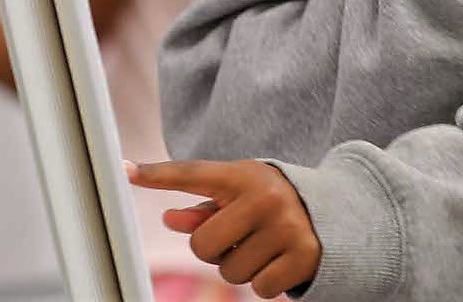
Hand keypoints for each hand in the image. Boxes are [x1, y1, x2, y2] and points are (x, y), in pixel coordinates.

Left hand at [130, 158, 320, 297]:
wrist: (335, 212)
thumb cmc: (272, 204)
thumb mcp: (241, 196)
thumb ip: (204, 207)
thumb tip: (170, 219)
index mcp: (245, 175)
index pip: (194, 174)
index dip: (159, 175)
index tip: (127, 172)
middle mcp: (266, 197)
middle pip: (202, 245)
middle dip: (214, 250)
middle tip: (239, 237)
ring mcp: (286, 227)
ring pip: (229, 273)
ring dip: (241, 268)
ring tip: (263, 247)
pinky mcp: (302, 256)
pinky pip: (258, 290)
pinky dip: (265, 284)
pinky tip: (279, 262)